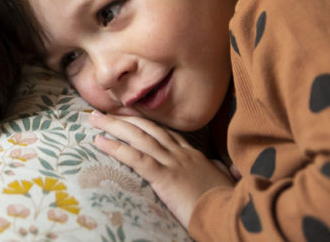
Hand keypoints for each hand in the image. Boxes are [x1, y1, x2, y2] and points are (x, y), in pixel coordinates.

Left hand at [89, 111, 233, 227]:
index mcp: (194, 155)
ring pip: (138, 137)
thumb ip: (218, 170)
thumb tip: (222, 166)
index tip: (128, 114)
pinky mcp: (165, 177)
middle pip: (148, 128)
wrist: (235, 216)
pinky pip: (136, 158)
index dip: (144, 122)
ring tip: (94, 119)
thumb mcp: (225, 182)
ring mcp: (173, 163)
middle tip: (103, 112)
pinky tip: (100, 142)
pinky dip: (116, 147)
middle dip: (124, 118)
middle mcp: (181, 154)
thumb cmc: (230, 204)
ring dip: (114, 125)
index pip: (165, 132)